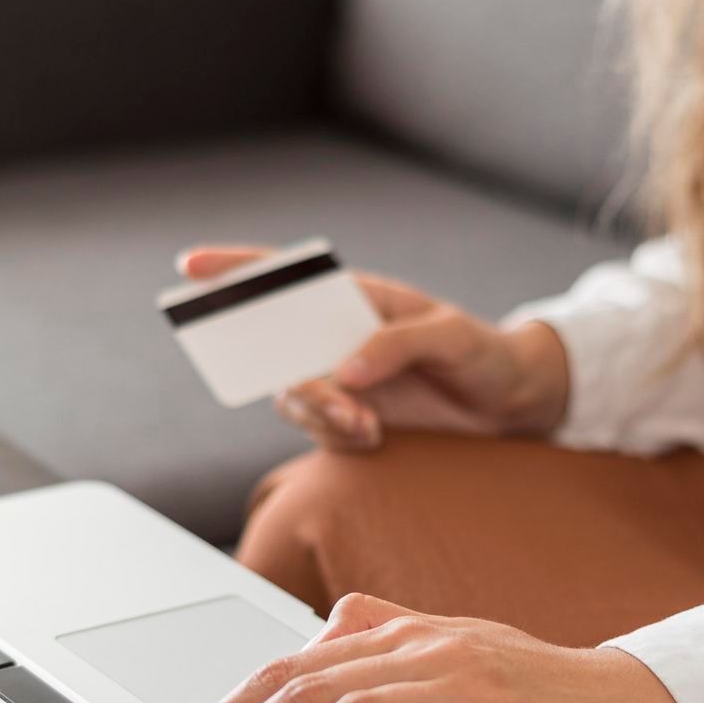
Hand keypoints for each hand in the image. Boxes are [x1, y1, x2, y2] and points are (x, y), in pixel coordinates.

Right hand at [177, 245, 570, 449]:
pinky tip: (375, 437)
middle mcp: (335, 337)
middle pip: (275, 347)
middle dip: (291, 375)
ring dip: (320, 414)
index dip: (235, 269)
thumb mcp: (453, 337)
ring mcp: (338, 380)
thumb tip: (344, 370)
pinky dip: (339, 437)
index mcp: (355, 297)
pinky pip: (319, 431)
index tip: (192, 265)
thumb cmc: (484, 354)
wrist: (512, 405)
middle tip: (330, 398)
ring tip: (367, 426)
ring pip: (292, 398)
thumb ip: (399, 344)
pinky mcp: (349, 420)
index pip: (284, 277)